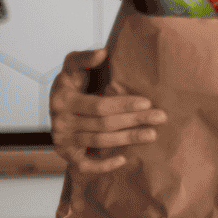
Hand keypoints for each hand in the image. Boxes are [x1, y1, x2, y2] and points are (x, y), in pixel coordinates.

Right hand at [49, 48, 166, 173]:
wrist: (57, 103)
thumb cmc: (72, 82)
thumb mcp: (73, 66)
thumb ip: (85, 58)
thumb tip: (103, 52)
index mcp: (63, 99)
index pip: (99, 106)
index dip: (124, 104)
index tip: (148, 101)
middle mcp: (60, 122)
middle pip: (104, 125)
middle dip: (134, 120)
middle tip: (160, 117)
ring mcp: (62, 140)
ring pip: (100, 142)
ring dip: (128, 139)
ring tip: (152, 134)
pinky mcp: (66, 154)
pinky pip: (85, 165)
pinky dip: (103, 165)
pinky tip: (124, 159)